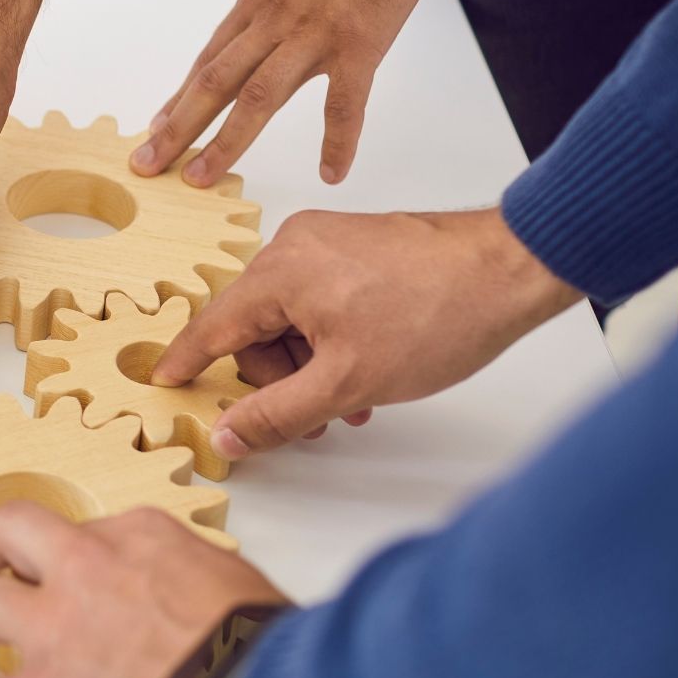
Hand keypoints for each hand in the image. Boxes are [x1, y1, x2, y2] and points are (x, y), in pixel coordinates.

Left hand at [0, 502, 285, 677]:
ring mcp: (56, 631)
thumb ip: (199, 588)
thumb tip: (196, 620)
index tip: (74, 583)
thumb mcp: (240, 587)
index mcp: (143, 537)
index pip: (86, 532)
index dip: (73, 561)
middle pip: (7, 535)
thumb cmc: (275, 659)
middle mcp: (88, 568)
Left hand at [128, 0, 453, 187]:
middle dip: (176, 127)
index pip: (210, 57)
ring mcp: (313, 32)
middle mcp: (274, 18)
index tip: (155, 124)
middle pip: (214, 82)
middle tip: (147, 163)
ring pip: (256, 97)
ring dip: (225, 142)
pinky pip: (344, 102)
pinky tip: (330, 172)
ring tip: (200, 179)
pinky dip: (337, 142)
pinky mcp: (361, 39)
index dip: (180, 95)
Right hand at [153, 208, 580, 457]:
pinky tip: (364, 368)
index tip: (164, 384)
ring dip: (309, 365)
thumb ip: (277, 415)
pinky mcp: (353, 247)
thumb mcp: (348, 383)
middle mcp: (293, 245)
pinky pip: (317, 300)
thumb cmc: (440, 313)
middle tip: (316, 417)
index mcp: (279, 271)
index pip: (212, 327)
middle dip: (278, 379)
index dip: (187, 363)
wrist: (514, 268)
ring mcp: (325, 242)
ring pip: (288, 319)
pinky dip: (330, 339)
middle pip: (252, 328)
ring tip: (354, 399)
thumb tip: (227, 435)